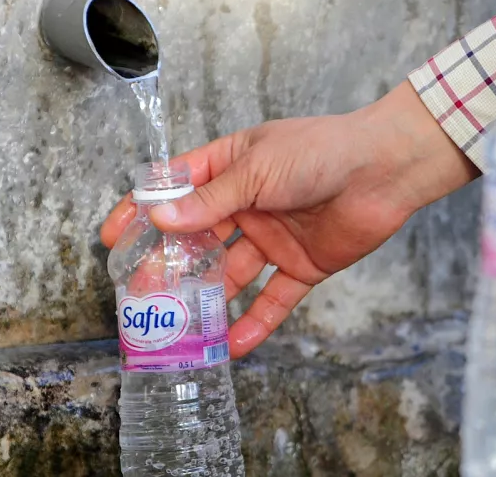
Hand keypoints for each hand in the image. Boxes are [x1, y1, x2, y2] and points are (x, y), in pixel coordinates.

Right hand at [100, 81, 477, 357]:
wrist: (384, 168)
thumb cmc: (321, 151)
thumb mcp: (257, 169)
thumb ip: (212, 200)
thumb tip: (161, 220)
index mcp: (233, 167)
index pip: (176, 190)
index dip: (143, 211)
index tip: (112, 236)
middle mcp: (249, 203)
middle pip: (198, 238)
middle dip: (168, 264)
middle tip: (139, 293)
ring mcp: (274, 235)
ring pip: (231, 273)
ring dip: (207, 299)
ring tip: (178, 326)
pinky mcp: (303, 264)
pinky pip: (274, 298)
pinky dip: (255, 322)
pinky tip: (232, 346)